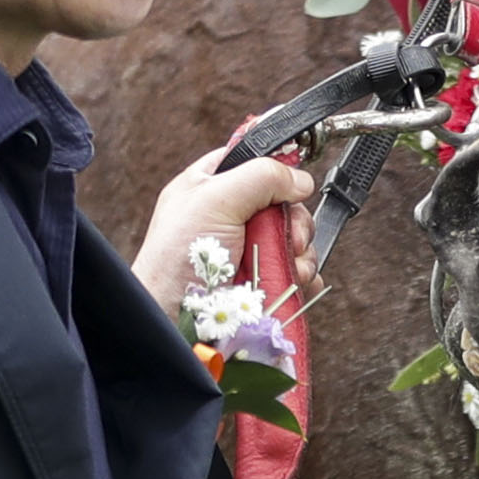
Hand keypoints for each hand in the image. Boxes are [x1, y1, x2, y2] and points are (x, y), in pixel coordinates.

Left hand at [133, 147, 316, 320]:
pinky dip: (304, 276)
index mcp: (211, 186)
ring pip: (296, 237)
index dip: (275, 169)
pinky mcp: (264, 280)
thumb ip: (260, 176)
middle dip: (294, 220)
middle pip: (284, 203)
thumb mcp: (213, 198)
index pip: (252, 161)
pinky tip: (294, 280)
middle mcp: (232, 216)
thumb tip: (301, 180)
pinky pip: (299, 270)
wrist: (175, 317)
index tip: (289, 184)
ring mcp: (250, 250)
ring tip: (284, 264)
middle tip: (288, 235)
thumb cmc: (176, 258)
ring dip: (300, 251)